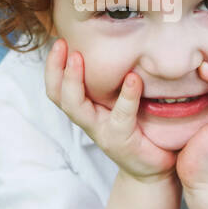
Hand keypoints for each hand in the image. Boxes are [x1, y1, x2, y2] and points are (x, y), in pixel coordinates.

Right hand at [43, 38, 176, 182]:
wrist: (154, 168)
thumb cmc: (140, 129)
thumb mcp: (123, 102)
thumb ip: (117, 80)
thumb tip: (122, 40)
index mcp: (86, 108)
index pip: (58, 87)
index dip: (53, 66)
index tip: (59, 41)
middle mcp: (88, 119)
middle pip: (58, 96)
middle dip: (55, 69)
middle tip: (60, 44)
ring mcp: (101, 130)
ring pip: (75, 107)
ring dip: (73, 81)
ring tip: (78, 58)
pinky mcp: (120, 139)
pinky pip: (120, 116)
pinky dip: (126, 96)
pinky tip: (133, 79)